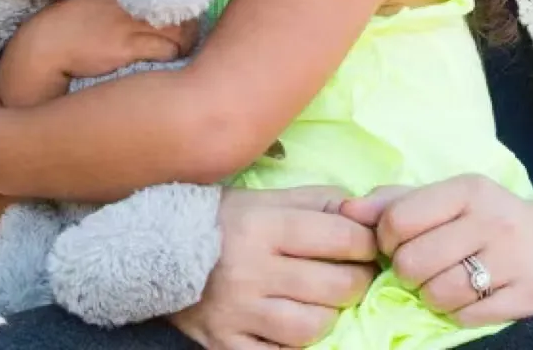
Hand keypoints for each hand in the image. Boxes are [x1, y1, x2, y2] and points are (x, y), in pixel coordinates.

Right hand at [0, 0, 197, 107]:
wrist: (40, 49)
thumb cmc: (67, 30)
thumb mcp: (94, 1)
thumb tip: (143, 4)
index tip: (187, 11)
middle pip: (178, 6)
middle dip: (190, 22)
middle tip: (191, 36)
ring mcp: (127, 21)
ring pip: (178, 29)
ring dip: (185, 42)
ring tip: (183, 51)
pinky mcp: (126, 45)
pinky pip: (165, 49)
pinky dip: (172, 55)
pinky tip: (168, 62)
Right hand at [171, 187, 378, 348]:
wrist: (162, 249)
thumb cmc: (229, 219)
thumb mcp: (273, 197)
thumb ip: (321, 201)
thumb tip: (365, 212)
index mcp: (267, 226)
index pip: (340, 238)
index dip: (367, 244)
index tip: (370, 246)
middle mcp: (253, 269)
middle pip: (333, 287)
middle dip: (358, 283)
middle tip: (357, 277)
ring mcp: (239, 312)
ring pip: (311, 328)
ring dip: (330, 316)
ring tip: (327, 303)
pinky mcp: (226, 344)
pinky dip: (297, 346)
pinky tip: (299, 327)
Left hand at [342, 175, 532, 326]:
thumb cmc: (493, 221)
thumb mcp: (451, 199)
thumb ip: (397, 201)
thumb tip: (345, 211)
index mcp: (468, 188)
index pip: (399, 218)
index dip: (385, 239)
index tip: (396, 243)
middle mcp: (492, 219)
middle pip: (412, 261)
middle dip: (407, 273)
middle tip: (420, 268)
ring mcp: (512, 260)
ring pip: (436, 293)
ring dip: (430, 296)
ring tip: (443, 284)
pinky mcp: (527, 298)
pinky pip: (466, 317)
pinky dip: (456, 314)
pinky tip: (467, 298)